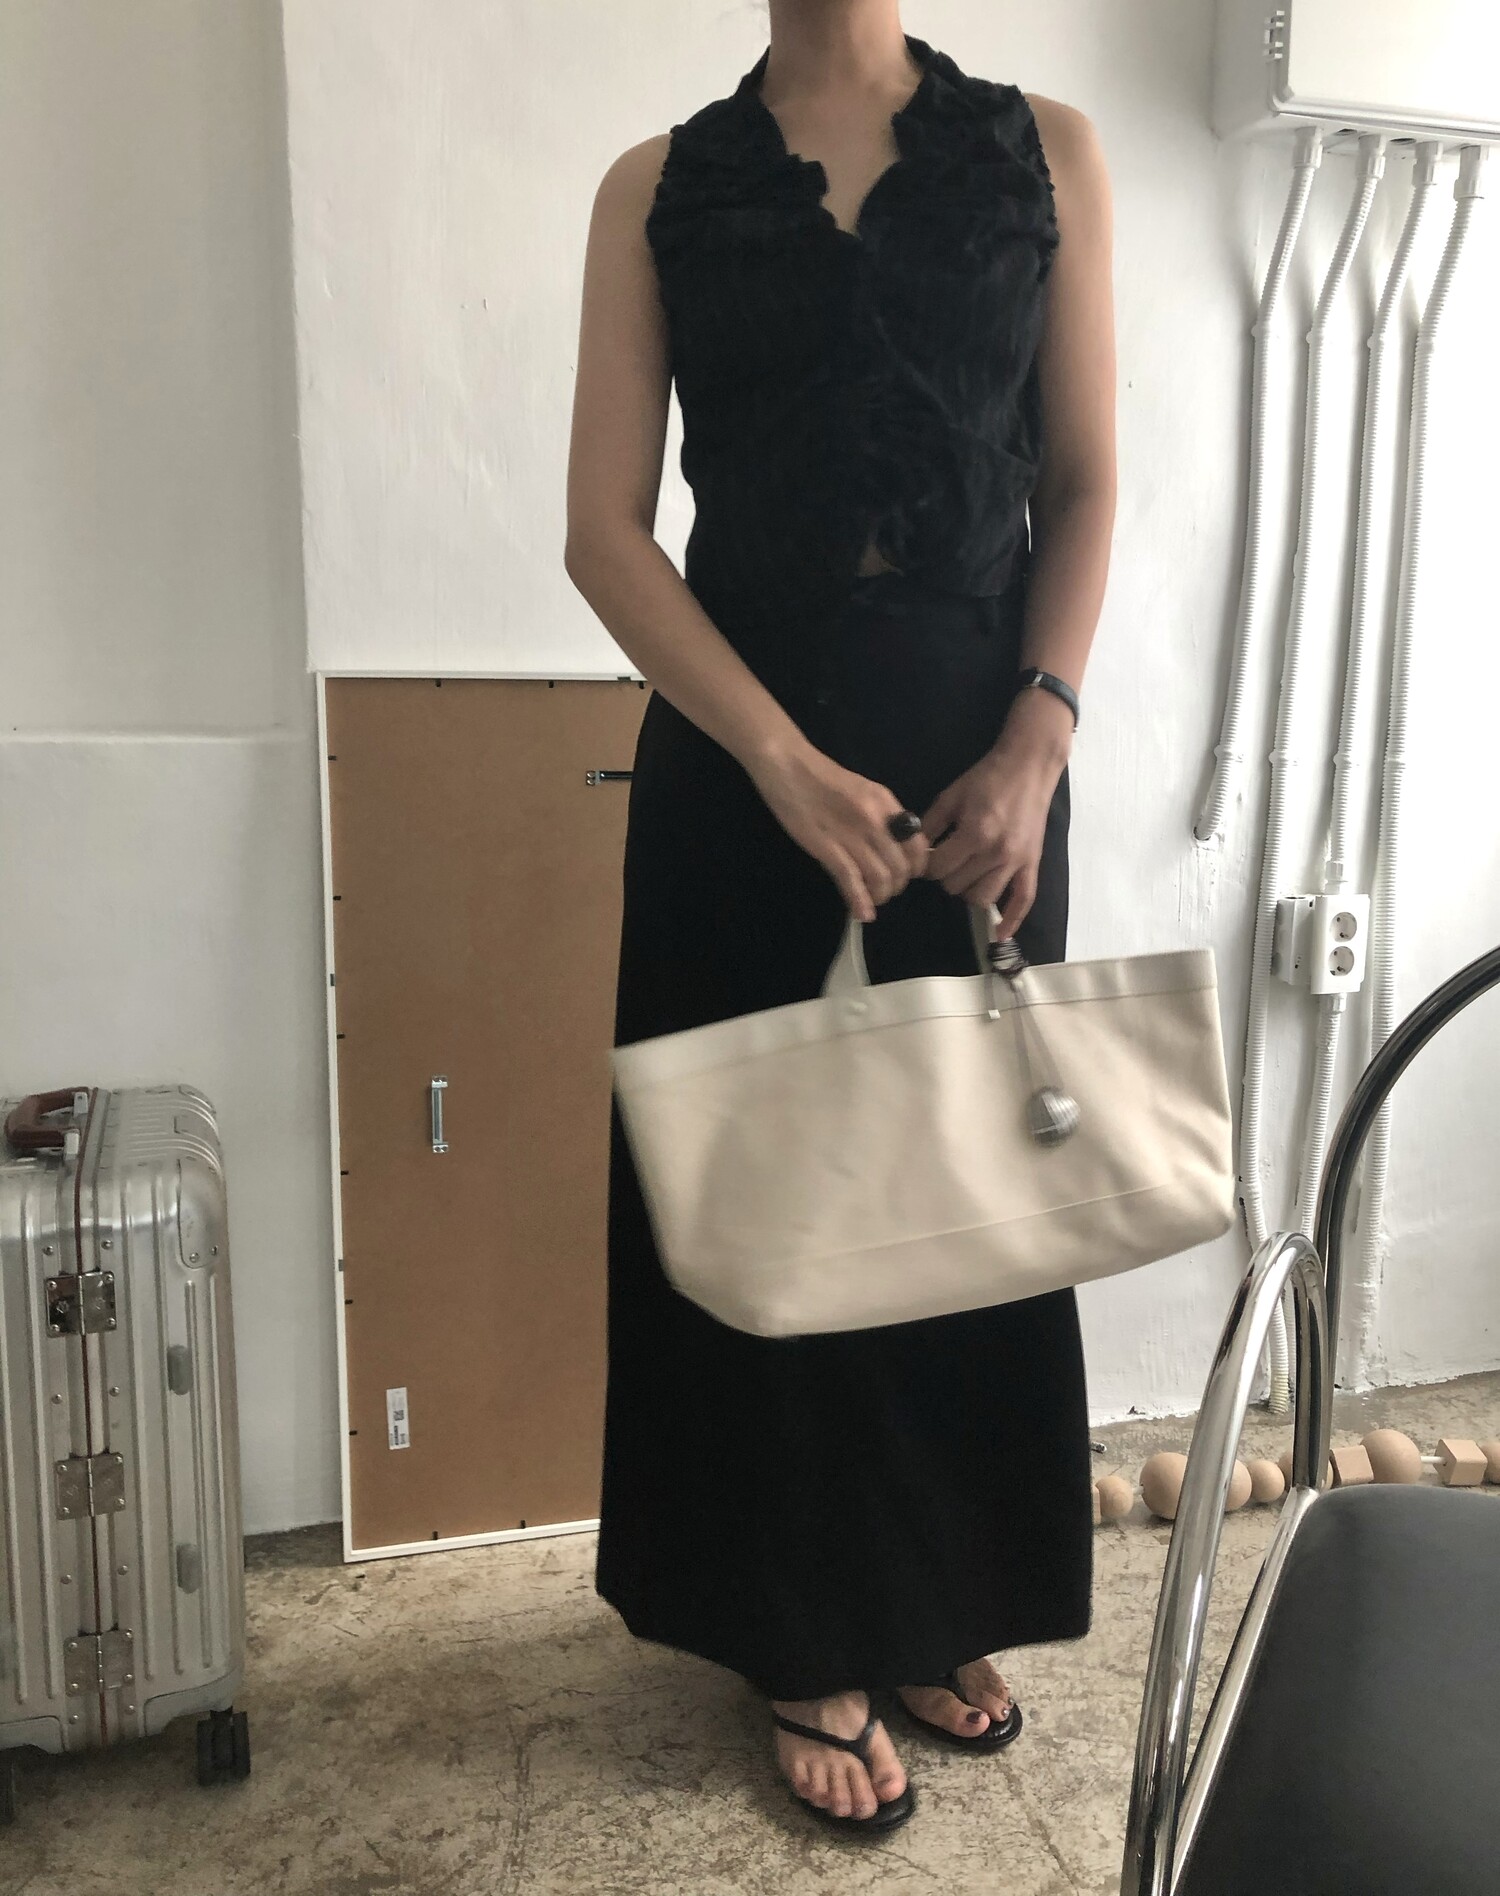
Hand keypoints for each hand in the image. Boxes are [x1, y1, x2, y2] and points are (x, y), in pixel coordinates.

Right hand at [743, 739, 931, 923]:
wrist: (788, 766)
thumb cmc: (822, 778)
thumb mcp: (864, 791)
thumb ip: (882, 815)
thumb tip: (894, 844)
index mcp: (887, 803)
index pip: (917, 845)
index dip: (915, 868)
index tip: (905, 876)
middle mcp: (876, 820)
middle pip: (900, 867)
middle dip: (896, 886)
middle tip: (885, 891)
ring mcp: (852, 834)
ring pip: (880, 877)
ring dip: (879, 896)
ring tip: (872, 900)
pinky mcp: (827, 847)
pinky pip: (851, 880)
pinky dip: (859, 902)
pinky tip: (861, 914)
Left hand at [919, 732, 1066, 938]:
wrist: (1028, 766)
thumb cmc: (987, 777)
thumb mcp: (951, 795)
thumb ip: (930, 824)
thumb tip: (912, 849)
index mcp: (974, 833)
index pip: (938, 868)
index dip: (926, 865)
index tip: (927, 856)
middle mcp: (996, 853)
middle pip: (957, 886)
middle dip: (945, 876)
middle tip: (947, 860)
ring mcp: (1017, 861)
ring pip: (983, 898)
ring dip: (968, 891)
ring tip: (966, 875)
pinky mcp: (1032, 864)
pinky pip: (1024, 901)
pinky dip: (1011, 921)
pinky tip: (1000, 935)